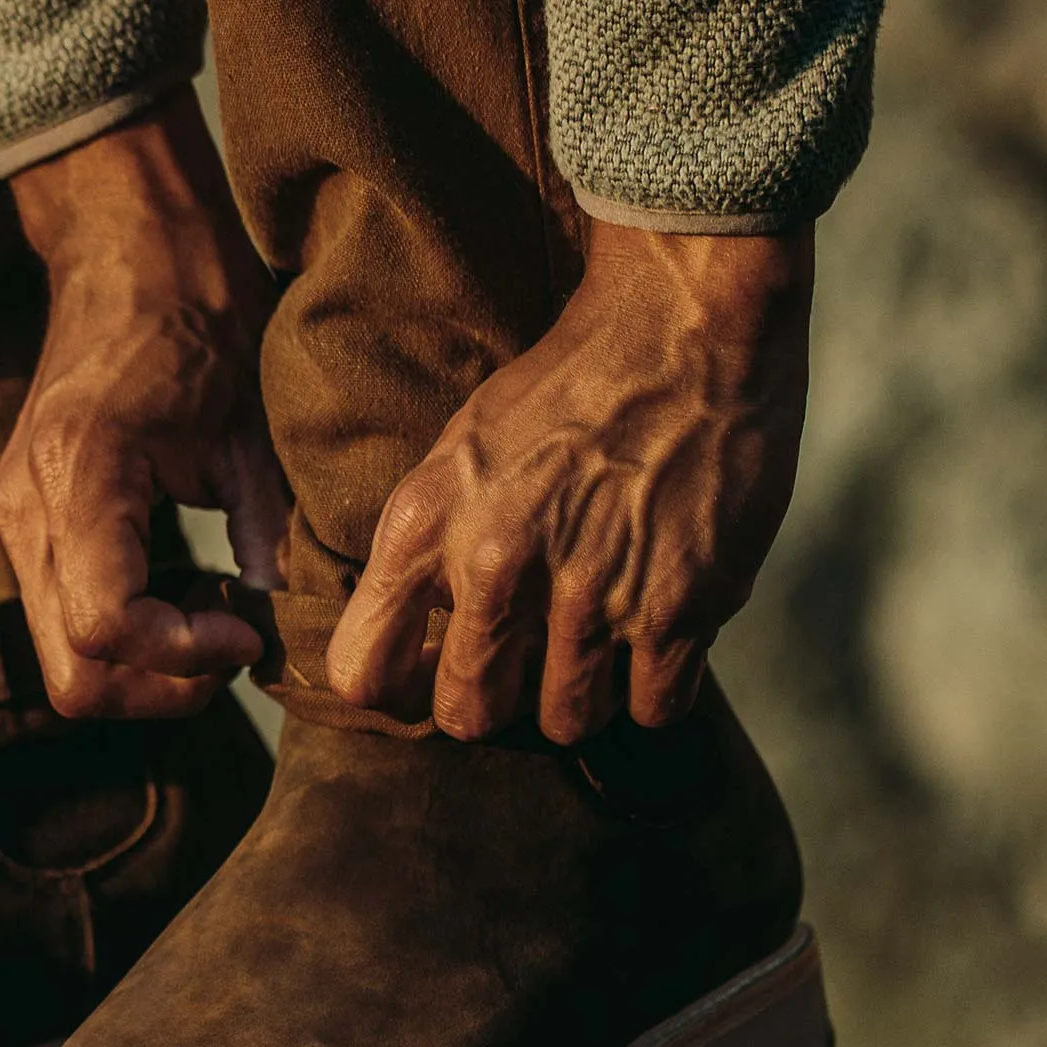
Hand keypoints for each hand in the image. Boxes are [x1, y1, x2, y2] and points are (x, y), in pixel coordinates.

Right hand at [0, 87, 290, 716]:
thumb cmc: (200, 316)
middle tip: (233, 645)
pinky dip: (128, 633)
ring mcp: (17, 516)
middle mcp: (30, 506)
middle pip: (72, 673)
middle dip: (161, 686)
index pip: (106, 628)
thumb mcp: (252, 430)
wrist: (128, 244)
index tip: (249, 629)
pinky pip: (64, 618)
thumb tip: (288, 626)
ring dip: (145, 666)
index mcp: (83, 473)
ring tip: (214, 610)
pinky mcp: (26, 519)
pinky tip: (184, 584)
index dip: (186, 655)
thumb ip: (269, 536)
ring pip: (64, 659)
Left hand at [327, 219, 811, 743]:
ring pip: (564, 723)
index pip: (362, 672)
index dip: (396, 690)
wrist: (684, 323)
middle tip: (525, 665)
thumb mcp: (458, 451)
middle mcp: (497, 564)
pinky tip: (657, 634)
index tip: (430, 672)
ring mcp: (589, 592)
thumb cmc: (566, 387)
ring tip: (598, 639)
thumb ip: (427, 548)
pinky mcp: (678, 606)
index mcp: (426, 524)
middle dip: (496, 703)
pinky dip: (655, 688)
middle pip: (467, 717)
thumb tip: (411, 641)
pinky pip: (654, 710)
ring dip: (582, 695)